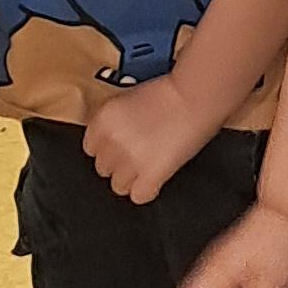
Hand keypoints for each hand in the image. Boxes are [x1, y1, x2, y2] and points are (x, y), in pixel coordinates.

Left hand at [84, 78, 215, 206]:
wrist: (196, 96)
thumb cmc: (171, 91)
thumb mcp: (129, 99)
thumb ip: (115, 122)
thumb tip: (113, 143)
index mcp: (103, 119)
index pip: (91, 148)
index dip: (107, 148)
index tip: (118, 147)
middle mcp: (112, 141)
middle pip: (103, 168)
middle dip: (119, 163)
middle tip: (138, 154)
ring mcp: (130, 160)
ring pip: (119, 186)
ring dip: (133, 179)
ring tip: (148, 167)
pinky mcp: (151, 175)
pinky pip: (139, 195)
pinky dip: (148, 189)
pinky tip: (157, 178)